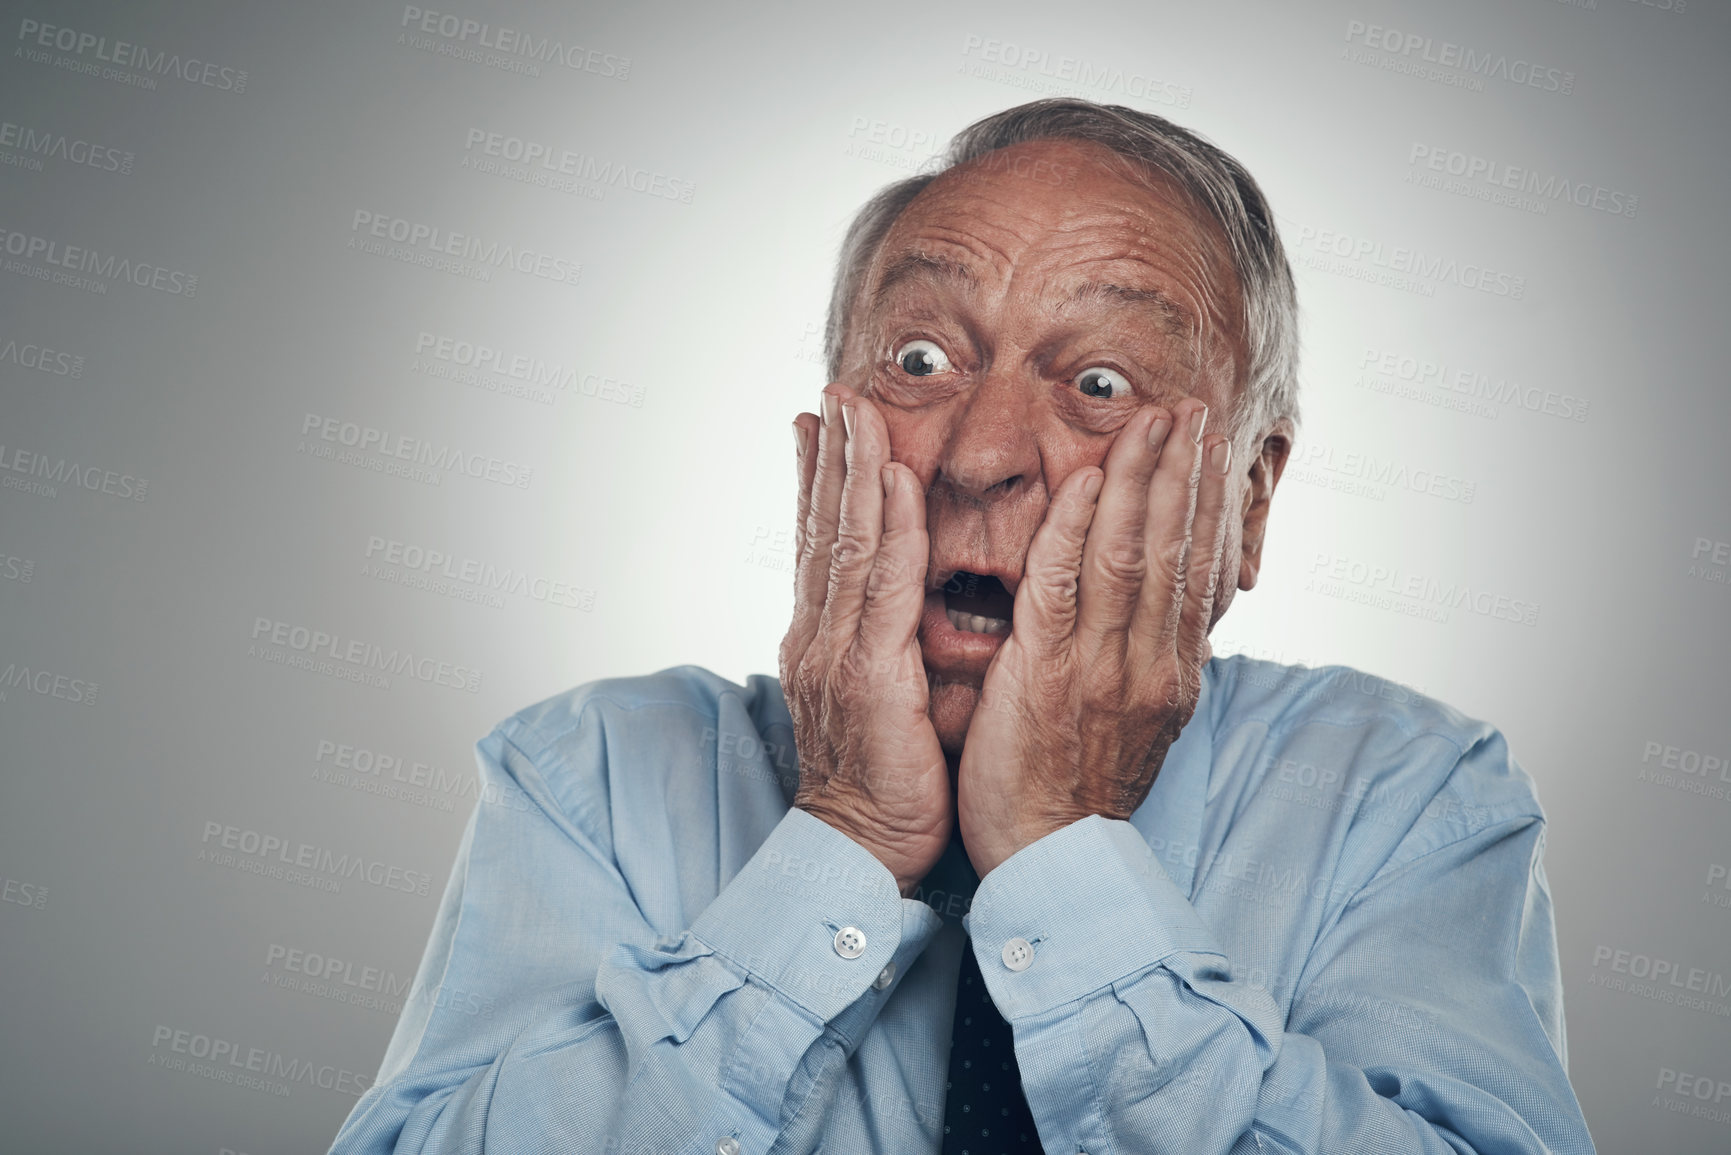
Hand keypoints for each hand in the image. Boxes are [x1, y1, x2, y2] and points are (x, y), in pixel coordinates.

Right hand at [782, 384, 951, 894]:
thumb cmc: (885, 783)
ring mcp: (834, 652)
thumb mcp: (880, 700)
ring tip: (854, 408)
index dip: (819, 481)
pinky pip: (879, 587)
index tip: (821, 425)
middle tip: (834, 392)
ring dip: (850, 468)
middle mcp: (819, 635)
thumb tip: (901, 610)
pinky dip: (883, 527)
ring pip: (842, 541)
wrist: (862, 851)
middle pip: (822, 528)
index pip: (821, 545)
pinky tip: (892, 480)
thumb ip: (884, 647)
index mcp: (825, 641)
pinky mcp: (866, 674)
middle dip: (829, 455)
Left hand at [955, 399, 1232, 877]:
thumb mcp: (1137, 727)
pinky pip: (1064, 590)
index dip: (1204, 505)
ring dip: (1141, 481)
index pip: (1195, 572)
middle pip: (1173, 551)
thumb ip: (1149, 664)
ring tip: (1152, 421)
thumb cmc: (1078, 794)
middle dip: (1183, 473)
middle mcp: (1151, 666)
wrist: (1049, 864)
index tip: (1209, 451)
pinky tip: (1087, 482)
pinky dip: (1076, 531)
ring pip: (1128, 557)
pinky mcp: (1050, 677)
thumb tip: (1168, 618)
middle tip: (1190, 409)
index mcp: (1172, 675)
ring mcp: (1103, 670)